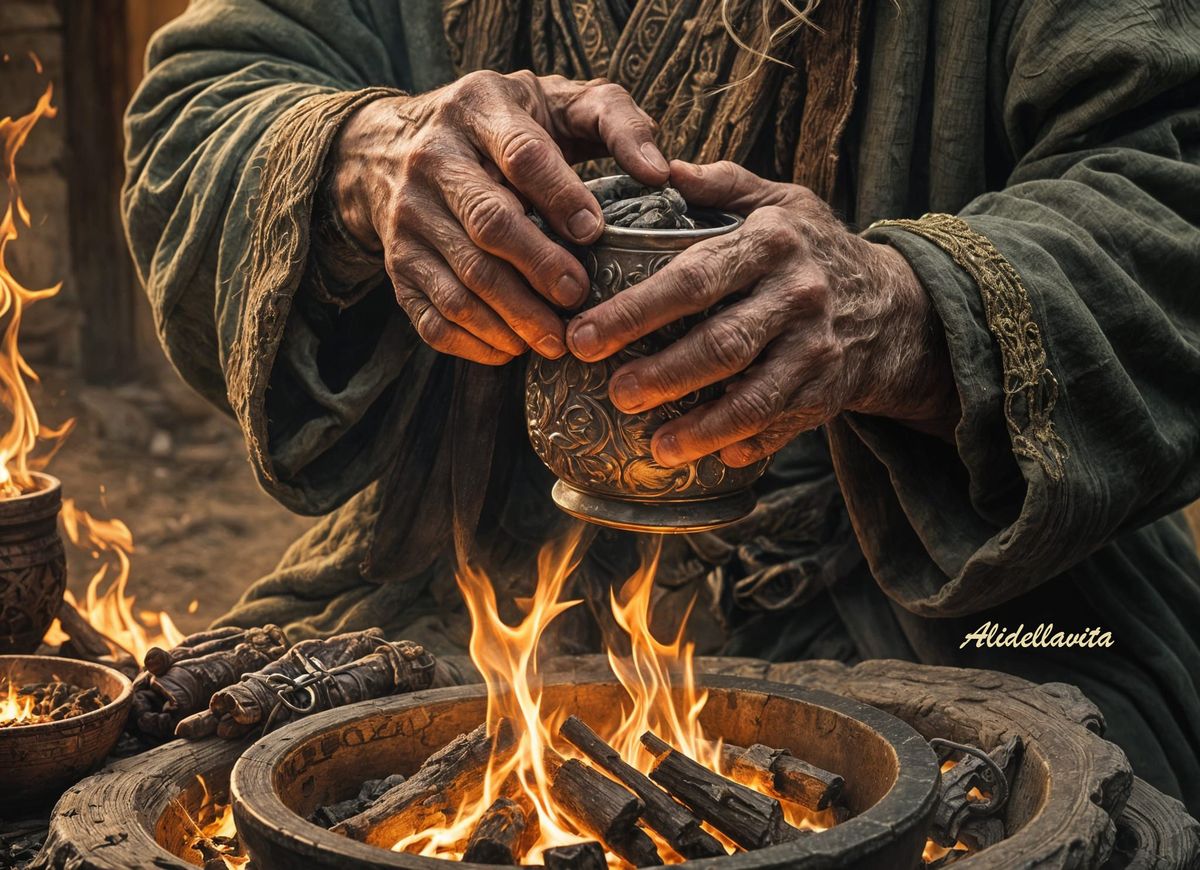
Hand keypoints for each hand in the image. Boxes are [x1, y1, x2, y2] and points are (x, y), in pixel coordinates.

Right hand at [330, 71, 668, 364]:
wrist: (393, 144)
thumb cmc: (505, 128)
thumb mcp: (559, 102)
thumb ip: (616, 121)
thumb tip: (658, 173)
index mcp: (479, 109)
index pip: (522, 156)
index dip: (562, 198)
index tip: (595, 234)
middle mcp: (432, 160)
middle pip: (489, 224)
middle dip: (541, 269)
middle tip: (580, 299)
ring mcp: (408, 217)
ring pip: (461, 280)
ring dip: (514, 319)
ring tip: (556, 341)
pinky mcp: (396, 267)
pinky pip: (432, 317)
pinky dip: (476, 343)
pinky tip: (513, 348)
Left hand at [564, 160, 958, 467]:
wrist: (893, 304)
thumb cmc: (813, 248)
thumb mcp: (780, 200)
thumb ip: (722, 183)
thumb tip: (660, 168)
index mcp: (772, 242)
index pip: (694, 278)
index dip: (636, 311)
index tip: (584, 334)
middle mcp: (798, 296)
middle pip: (721, 343)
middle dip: (663, 373)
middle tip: (615, 393)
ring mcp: (815, 349)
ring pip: (753, 397)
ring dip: (701, 427)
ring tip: (656, 446)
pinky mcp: (826, 392)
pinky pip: (780, 424)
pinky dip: (744, 444)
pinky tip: (708, 459)